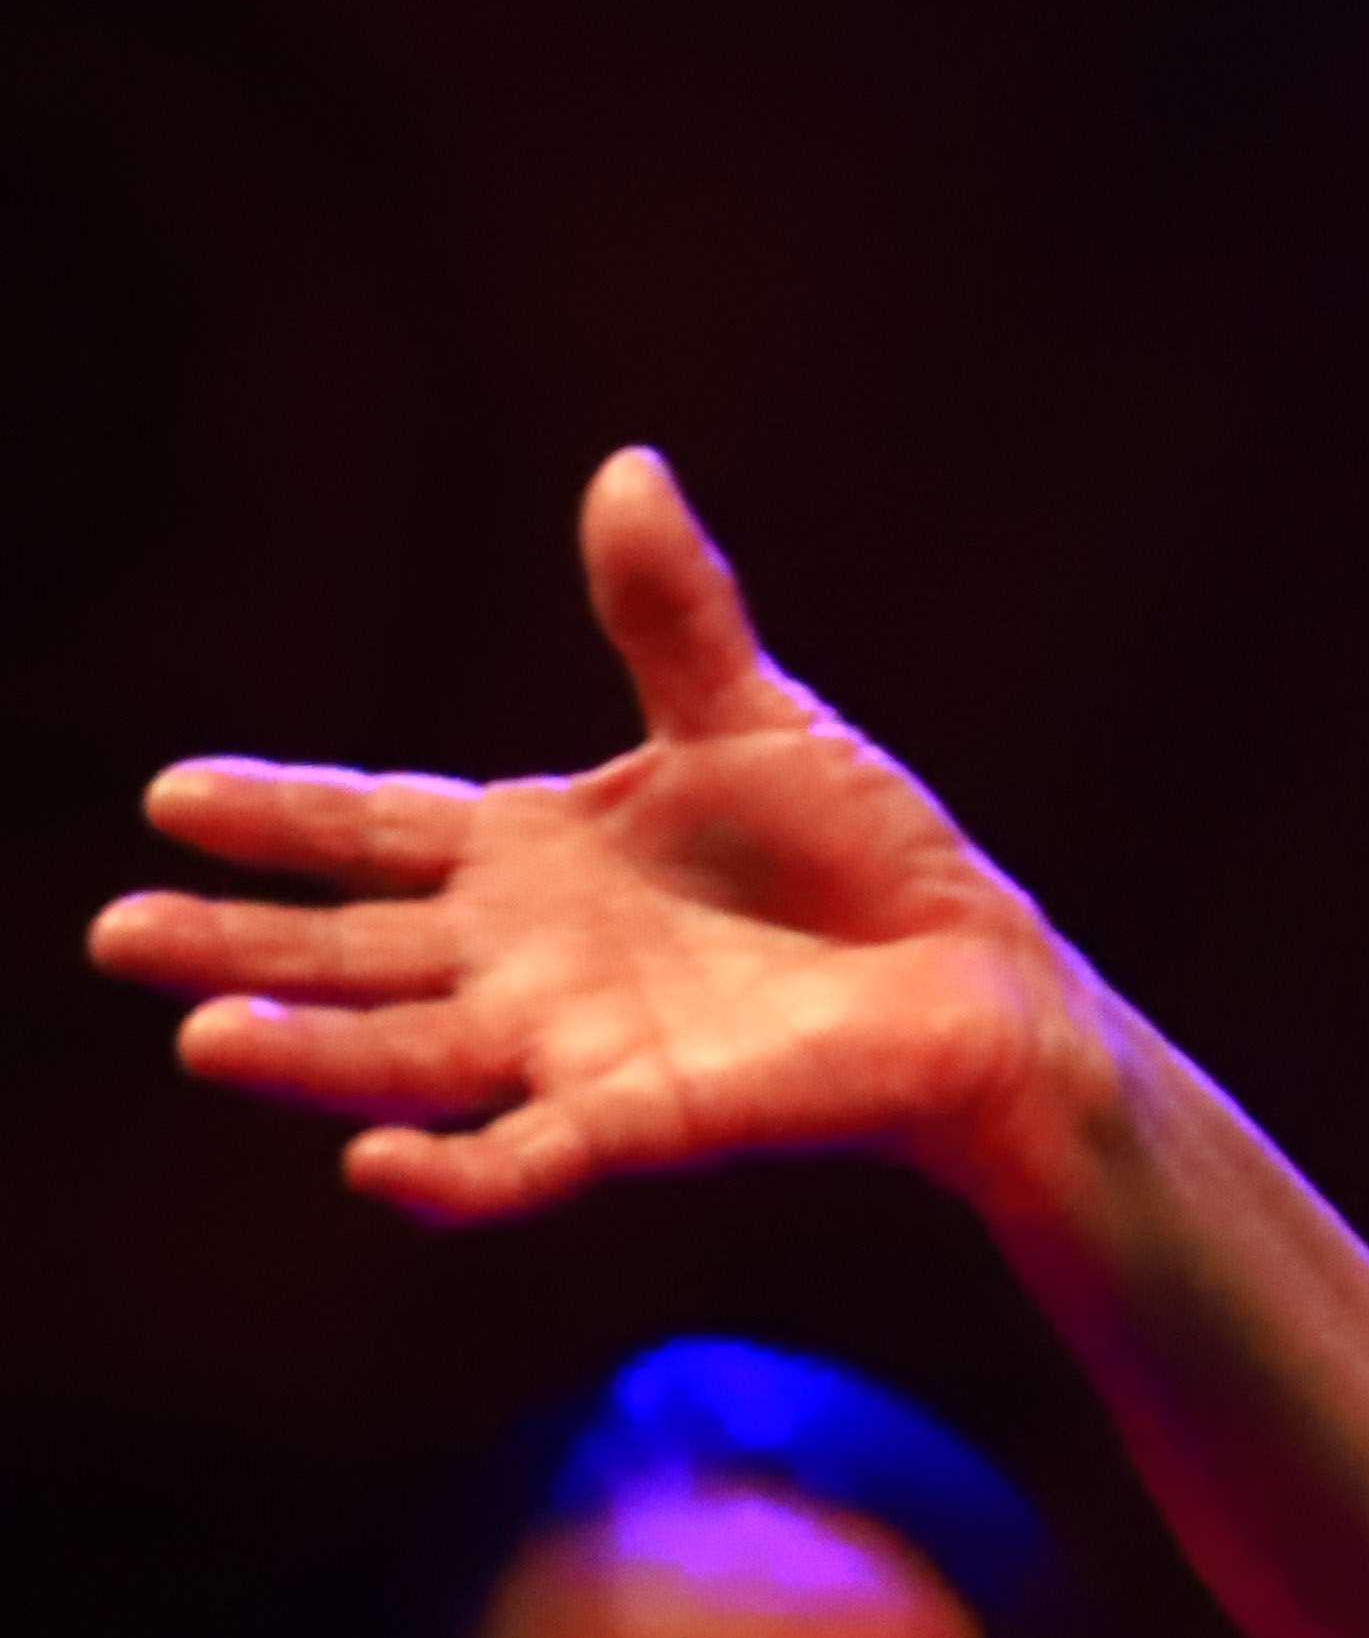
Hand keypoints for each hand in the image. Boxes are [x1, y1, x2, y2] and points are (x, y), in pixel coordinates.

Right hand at [84, 449, 1092, 1224]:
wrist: (979, 982)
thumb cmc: (868, 860)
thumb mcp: (754, 720)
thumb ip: (669, 616)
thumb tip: (627, 467)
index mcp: (537, 855)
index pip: (377, 831)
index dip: (278, 817)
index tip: (171, 798)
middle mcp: (529, 961)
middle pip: (355, 954)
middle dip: (241, 948)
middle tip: (120, 936)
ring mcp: (579, 1046)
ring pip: (411, 1058)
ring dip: (311, 1055)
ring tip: (207, 1038)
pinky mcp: (649, 1121)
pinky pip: (532, 1158)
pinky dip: (456, 1170)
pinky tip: (373, 1168)